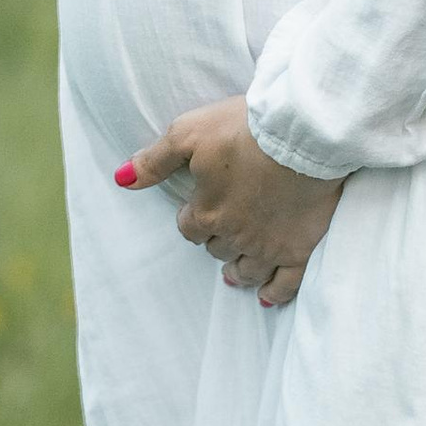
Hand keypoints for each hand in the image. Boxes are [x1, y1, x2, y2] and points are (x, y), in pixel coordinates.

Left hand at [116, 97, 342, 305]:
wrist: (302, 133)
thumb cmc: (244, 129)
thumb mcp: (189, 133)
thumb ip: (156, 160)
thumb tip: (122, 179)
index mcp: (207, 212)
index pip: (189, 228)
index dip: (192, 218)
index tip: (199, 209)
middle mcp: (235, 236)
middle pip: (217, 249)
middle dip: (216, 241)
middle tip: (222, 232)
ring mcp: (268, 246)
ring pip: (246, 270)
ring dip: (237, 272)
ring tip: (233, 273)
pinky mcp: (301, 248)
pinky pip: (286, 283)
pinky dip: (274, 293)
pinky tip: (265, 296)